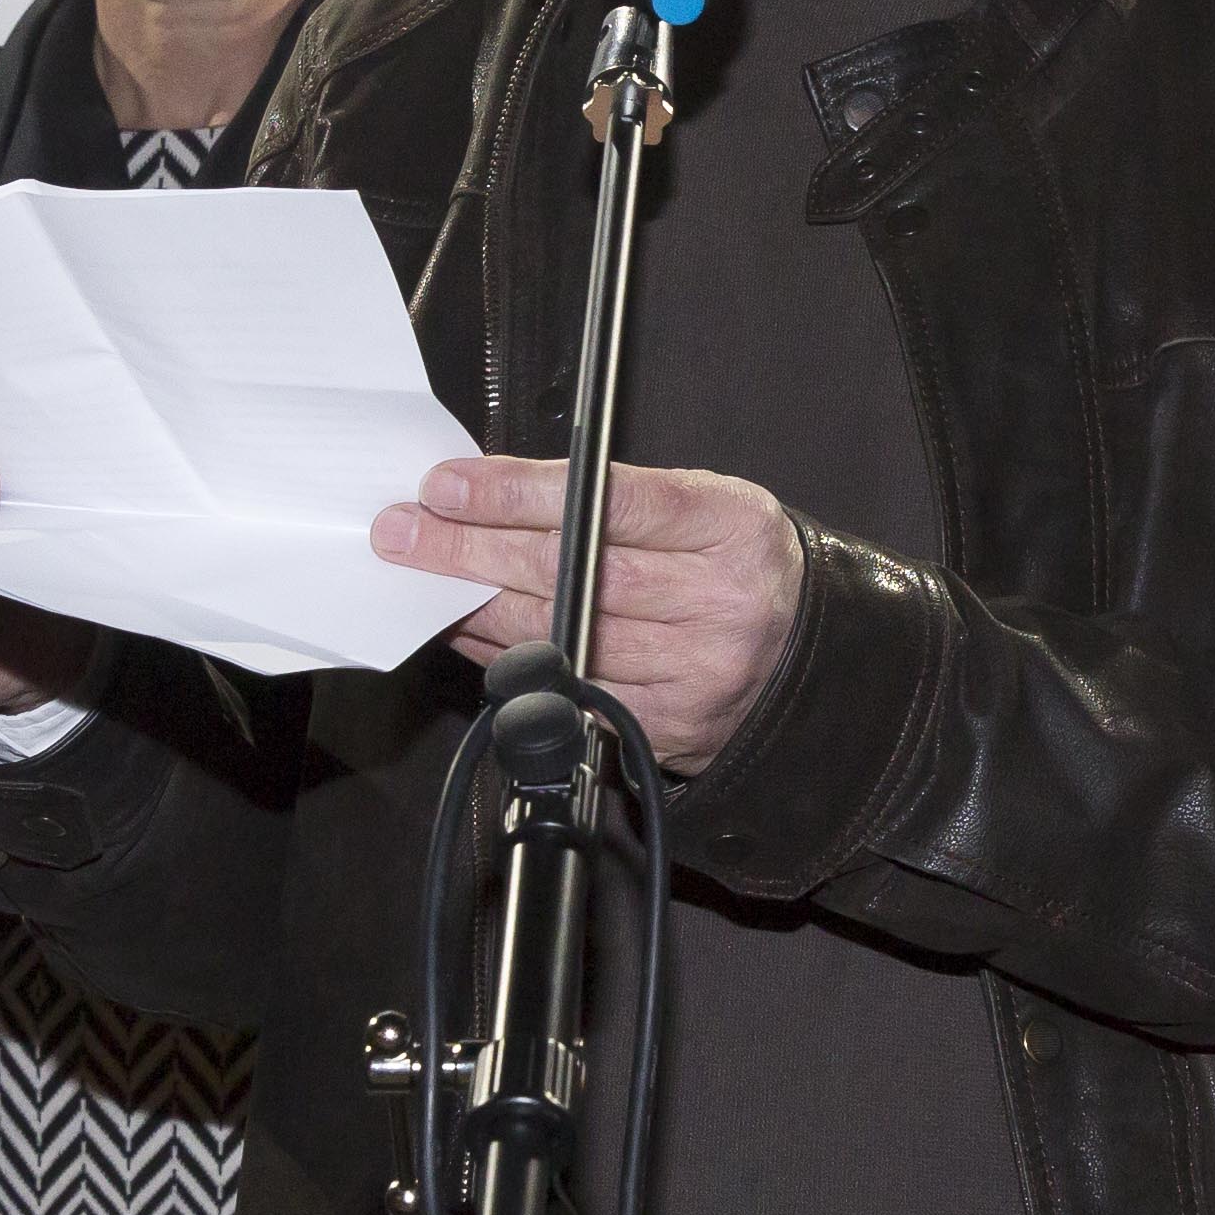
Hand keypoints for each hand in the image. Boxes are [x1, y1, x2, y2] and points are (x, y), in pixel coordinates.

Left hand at [374, 457, 804, 774]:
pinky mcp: (669, 728)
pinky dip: (505, 659)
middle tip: (406, 531)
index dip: (519, 494)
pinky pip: (565, 689)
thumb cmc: (740, 566)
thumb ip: (614, 501)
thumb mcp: (706, 506)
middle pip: (570, 571)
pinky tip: (471, 632)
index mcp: (732, 529)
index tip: (450, 486)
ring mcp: (696, 675)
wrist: (807, 657)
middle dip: (472, 548)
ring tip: (424, 577)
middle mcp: (719, 604)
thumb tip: (496, 498)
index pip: (608, 504)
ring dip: (476, 605)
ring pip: (558, 636)